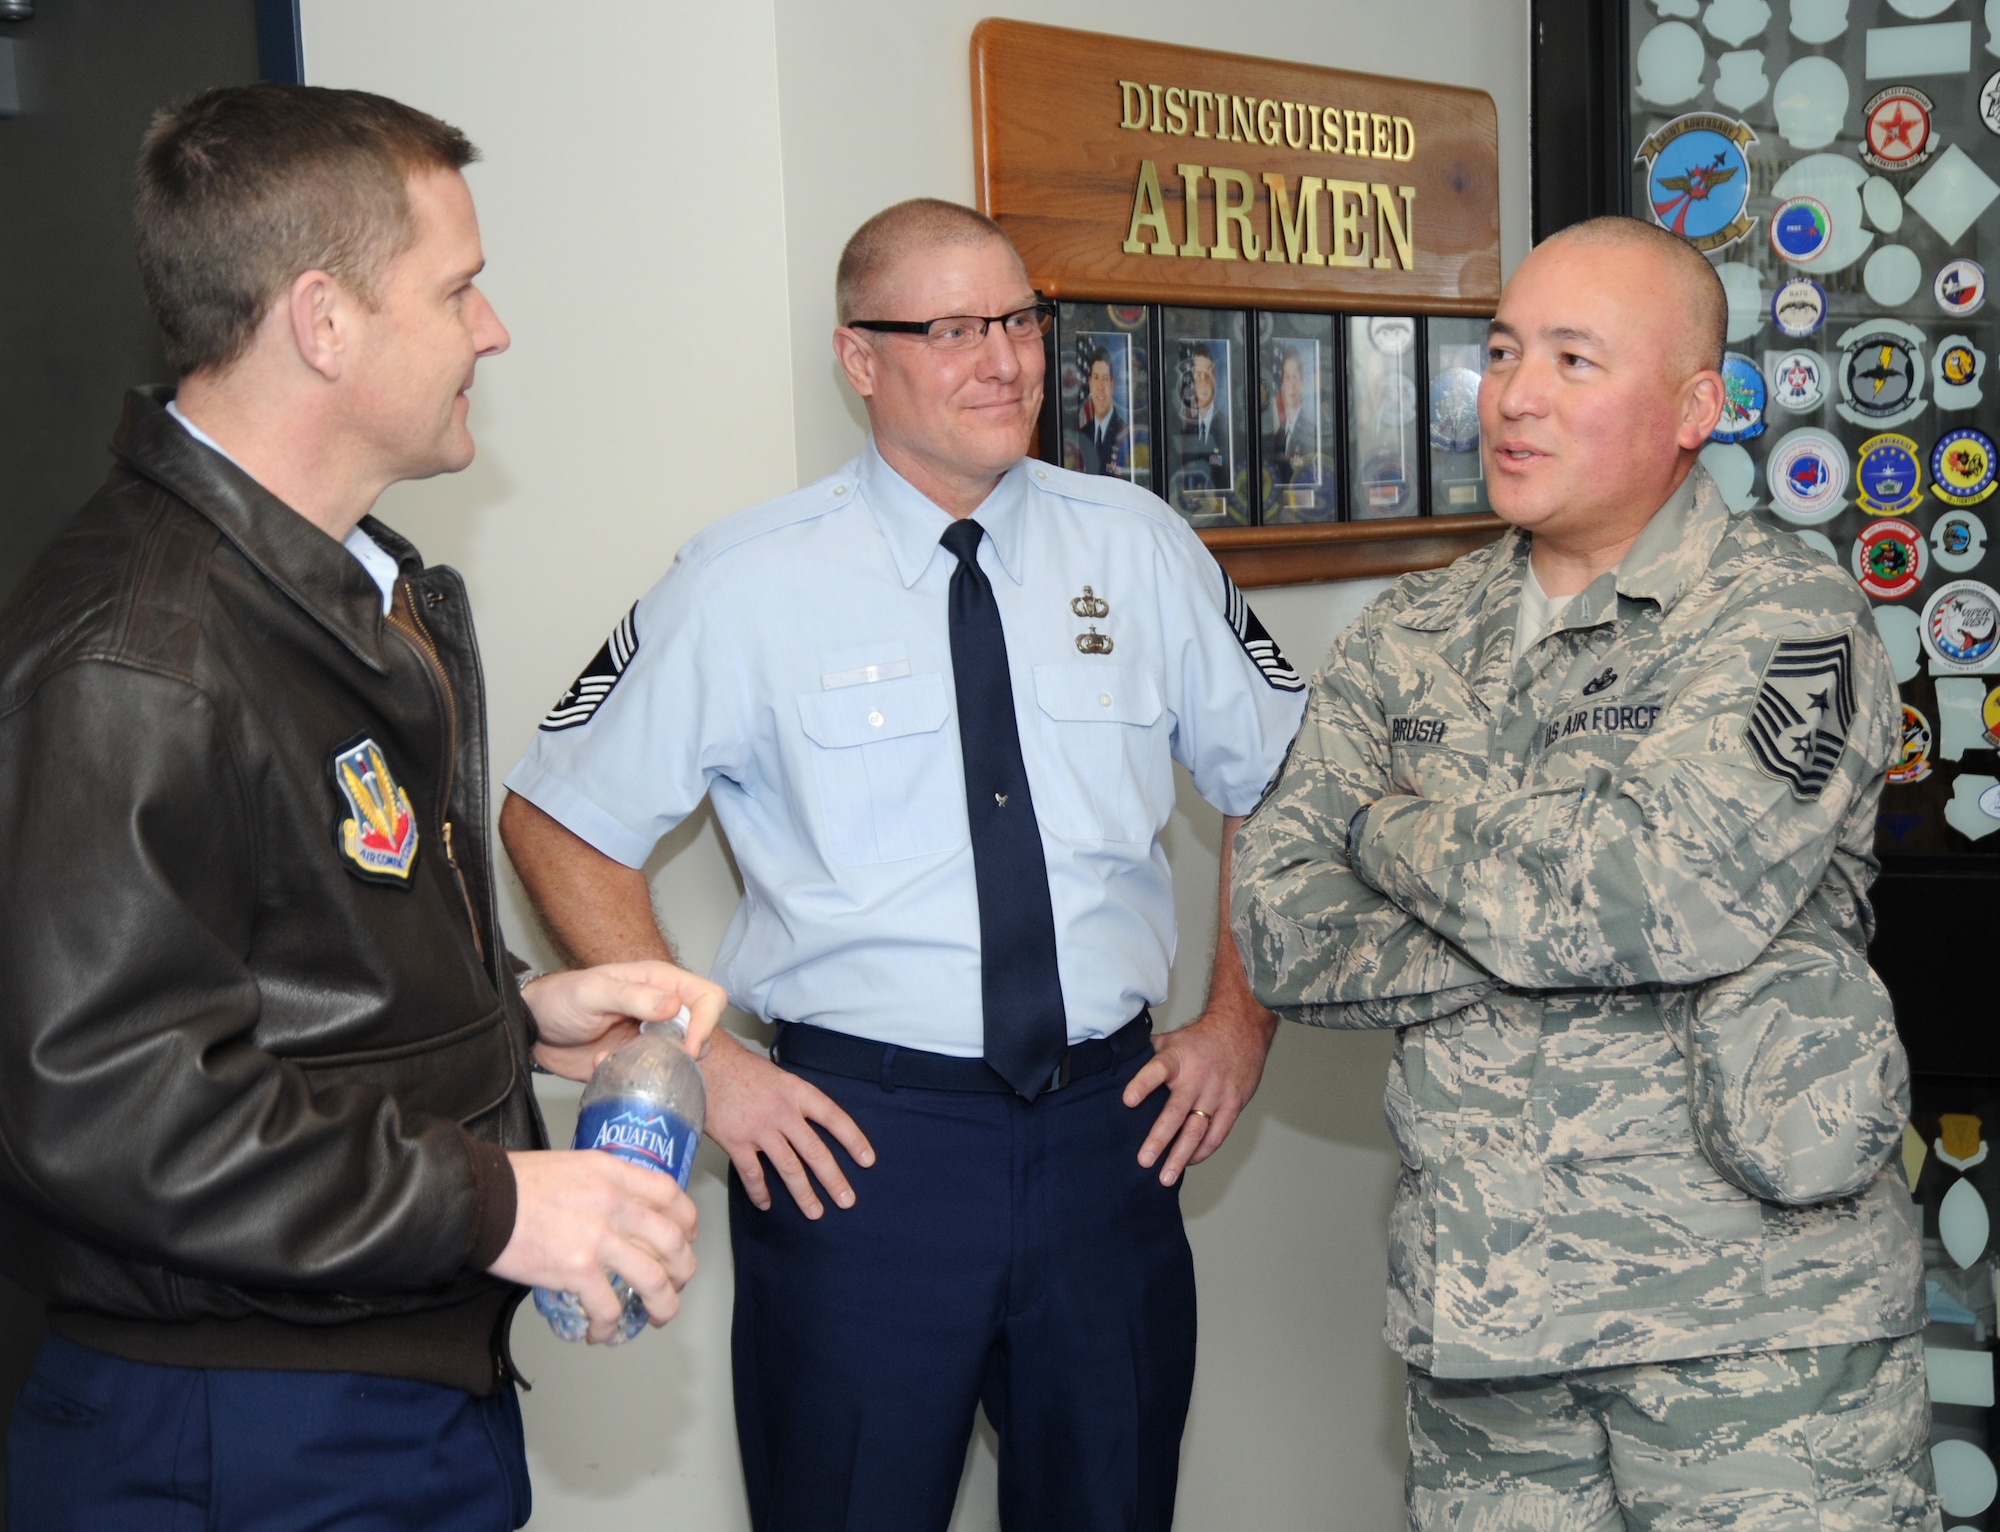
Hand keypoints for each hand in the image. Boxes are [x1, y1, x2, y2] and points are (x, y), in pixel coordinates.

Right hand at [489, 1149, 698, 1342]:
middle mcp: (614, 1204)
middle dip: (683, 1270)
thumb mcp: (574, 1166)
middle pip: (672, 1241)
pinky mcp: (576, 1270)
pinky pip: (609, 1307)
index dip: (687, 1221)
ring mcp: (598, 1239)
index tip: (686, 1238)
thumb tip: (620, 1211)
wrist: (480, 1199)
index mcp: (613, 1173)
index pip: (670, 1195)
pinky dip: (610, 1326)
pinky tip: (602, 1331)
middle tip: (676, 1283)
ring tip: (657, 1317)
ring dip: (663, 1305)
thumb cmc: (517, 1182)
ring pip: (653, 1279)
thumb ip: (604, 1184)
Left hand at [523, 960, 726, 1081]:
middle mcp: (662, 1010)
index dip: (707, 1022)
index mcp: (659, 983)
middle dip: (687, 1051)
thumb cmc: (560, 998)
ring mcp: (650, 1038)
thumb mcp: (593, 991)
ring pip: (682, 1058)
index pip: (708, 997)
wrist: (531, 1028)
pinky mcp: (636, 1062)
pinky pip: (653, 1076)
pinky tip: (604, 1065)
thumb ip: (632, 996)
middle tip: (657, 1060)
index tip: (689, 1046)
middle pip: (703, 1031)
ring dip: (658, 1066)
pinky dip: (634, 1077)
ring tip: (624, 1060)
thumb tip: (673, 1005)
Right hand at [703, 1033, 874, 1217]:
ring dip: (804, 1194)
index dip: (853, 1140)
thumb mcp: (777, 1076)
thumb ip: (793, 1100)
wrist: (704, 1063)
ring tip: (815, 1212)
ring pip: (789, 1168)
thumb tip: (806, 1122)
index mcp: (796, 1092)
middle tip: (847, 1200)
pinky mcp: (736, 1142)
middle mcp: (783, 1112)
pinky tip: (766, 1205)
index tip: (867, 1160)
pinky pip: (752, 1174)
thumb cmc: (738, 1068)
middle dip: (833, 1179)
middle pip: (815, 1151)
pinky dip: (760, 1192)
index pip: (834, 1118)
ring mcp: (760, 1129)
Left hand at [1122, 1003, 1277, 1187]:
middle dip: (1159, 1138)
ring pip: (1198, 1130)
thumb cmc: (1200, 1038)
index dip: (1142, 1085)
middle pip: (1176, 1111)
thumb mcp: (1172, 1040)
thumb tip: (1115, 1066)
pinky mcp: (1233, 1105)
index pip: (1157, 1070)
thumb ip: (1147, 1055)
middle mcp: (1197, 1077)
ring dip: (1181, 1156)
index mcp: (1177, 1058)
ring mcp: (1216, 1093)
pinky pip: (1217, 1134)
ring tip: (1165, 1177)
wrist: (1242, 1029)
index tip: (1128, 1100)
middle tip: (1144, 1160)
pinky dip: (1202, 1152)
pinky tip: (1188, 1162)